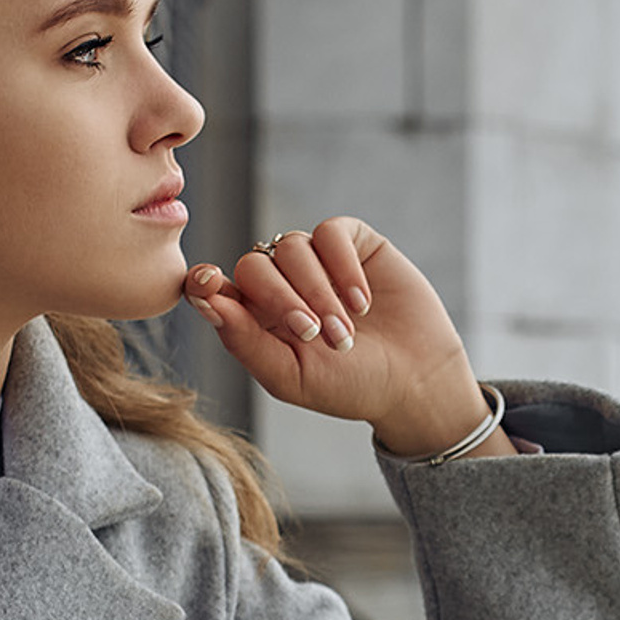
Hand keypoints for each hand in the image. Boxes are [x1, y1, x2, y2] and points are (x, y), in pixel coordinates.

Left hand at [181, 218, 514, 459]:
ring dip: (318, 291)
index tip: (208, 283)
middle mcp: (282, 283)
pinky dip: (342, 266)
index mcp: (256, 318)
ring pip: (292, 248)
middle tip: (315, 335)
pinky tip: (361, 301)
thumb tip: (204, 299)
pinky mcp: (353, 243)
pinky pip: (331, 233)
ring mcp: (317, 261)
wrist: (415, 381)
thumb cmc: (351, 386)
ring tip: (346, 331)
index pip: (217, 286)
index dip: (207, 280)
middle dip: (281, 300)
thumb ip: (245, 340)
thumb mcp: (291, 375)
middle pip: (254, 265)